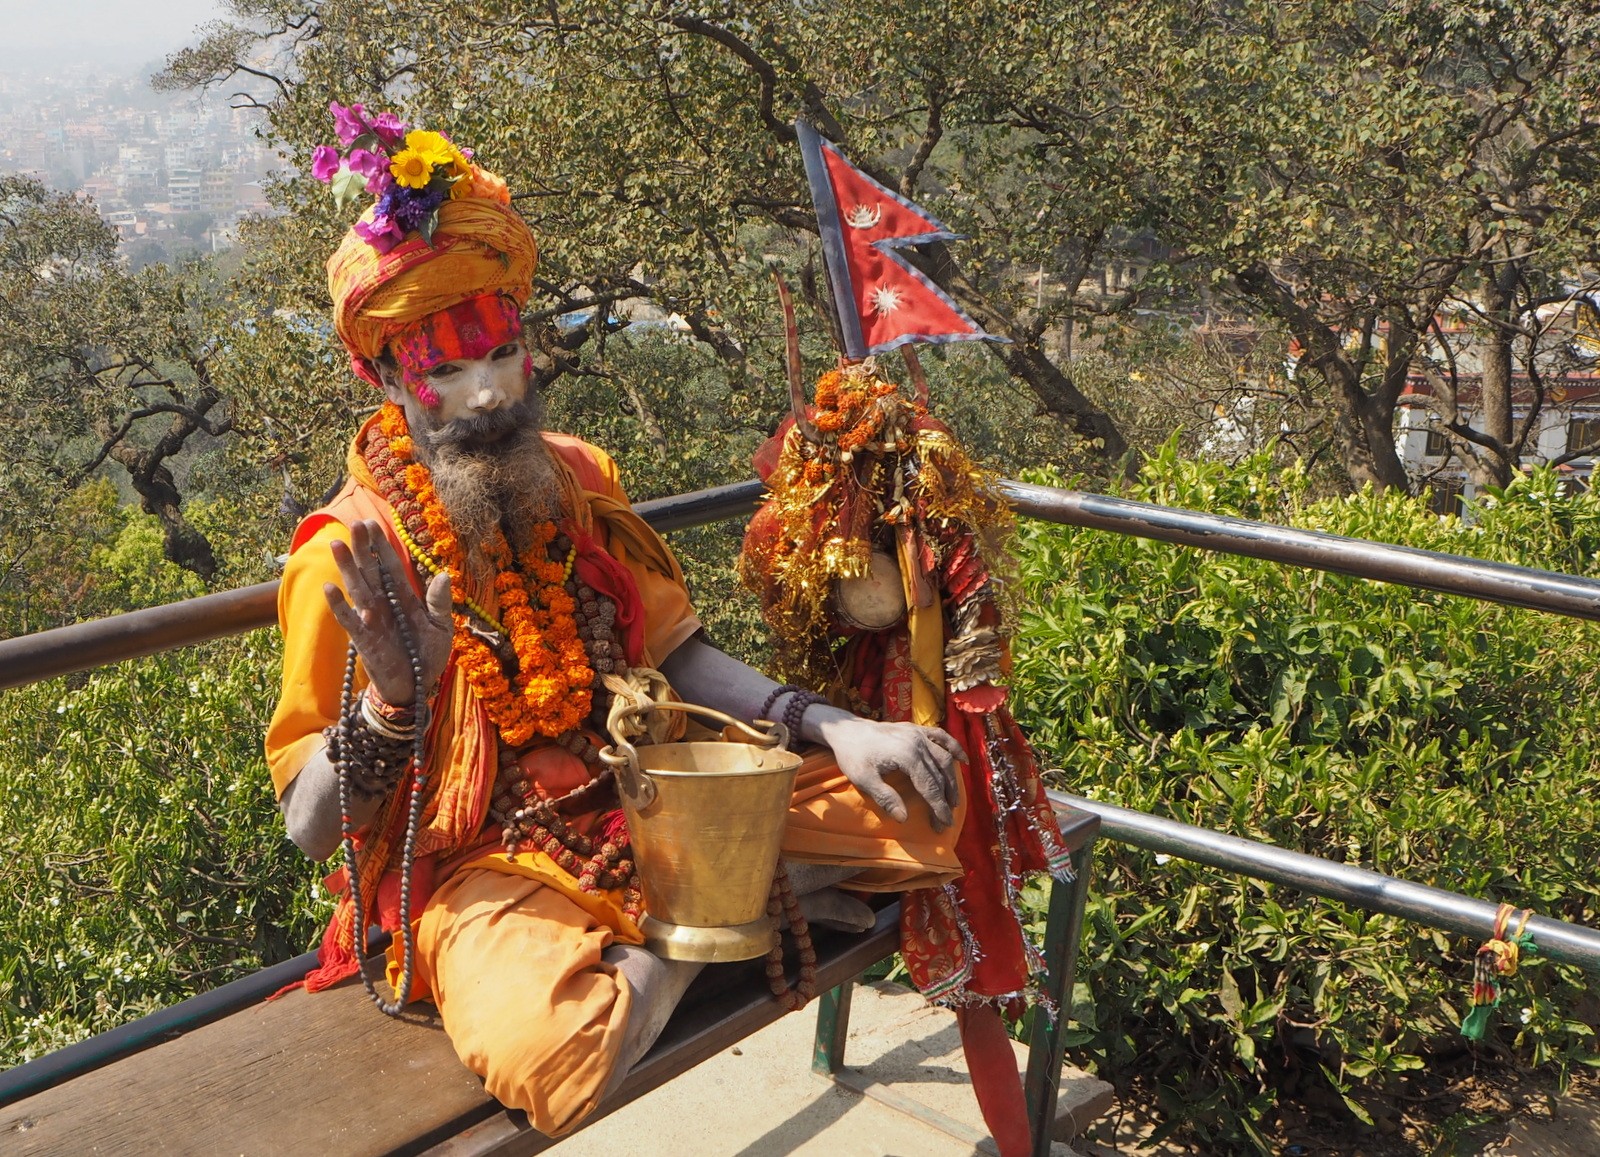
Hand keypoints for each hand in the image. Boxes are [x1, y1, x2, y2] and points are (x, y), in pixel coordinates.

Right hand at [322, 519, 453, 706]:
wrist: (415, 687)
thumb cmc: (427, 656)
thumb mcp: (441, 627)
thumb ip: (440, 602)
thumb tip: (445, 575)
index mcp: (404, 599)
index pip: (391, 567)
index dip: (382, 547)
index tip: (372, 524)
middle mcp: (385, 605)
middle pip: (371, 571)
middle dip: (363, 548)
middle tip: (355, 523)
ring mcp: (372, 621)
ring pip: (358, 589)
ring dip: (348, 568)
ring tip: (338, 545)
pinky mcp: (364, 639)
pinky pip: (349, 619)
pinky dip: (340, 605)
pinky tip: (329, 587)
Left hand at [811, 712, 964, 831]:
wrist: (846, 730)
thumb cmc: (853, 756)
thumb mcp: (863, 780)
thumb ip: (885, 798)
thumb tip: (904, 818)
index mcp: (907, 755)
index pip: (929, 786)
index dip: (938, 807)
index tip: (943, 824)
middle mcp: (917, 742)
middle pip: (939, 774)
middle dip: (945, 799)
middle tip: (945, 819)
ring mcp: (918, 733)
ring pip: (944, 758)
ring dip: (952, 780)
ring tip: (952, 800)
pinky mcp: (916, 729)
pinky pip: (941, 737)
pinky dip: (954, 748)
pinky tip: (962, 760)